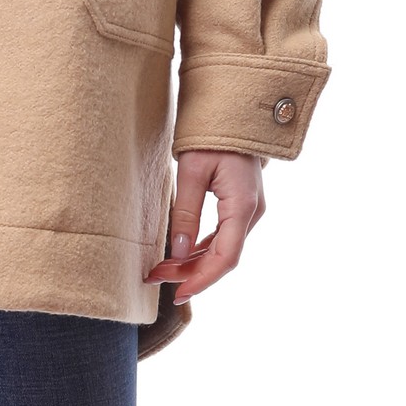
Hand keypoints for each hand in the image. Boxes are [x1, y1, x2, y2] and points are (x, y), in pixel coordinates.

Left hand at [144, 149, 265, 301]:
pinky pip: (222, 237)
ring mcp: (248, 210)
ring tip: (160, 269)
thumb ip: (185, 213)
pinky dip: (199, 249)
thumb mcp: (192, 171)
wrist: (234, 111)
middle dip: (189, 273)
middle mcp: (251, 212)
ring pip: (221, 249)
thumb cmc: (213, 135)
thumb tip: (178, 252)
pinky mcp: (240, 206)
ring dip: (192, 262)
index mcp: (242, 206)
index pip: (225, 257)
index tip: (178, 294)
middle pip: (222, 257)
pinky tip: (178, 254)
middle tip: (154, 278)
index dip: (202, 279)